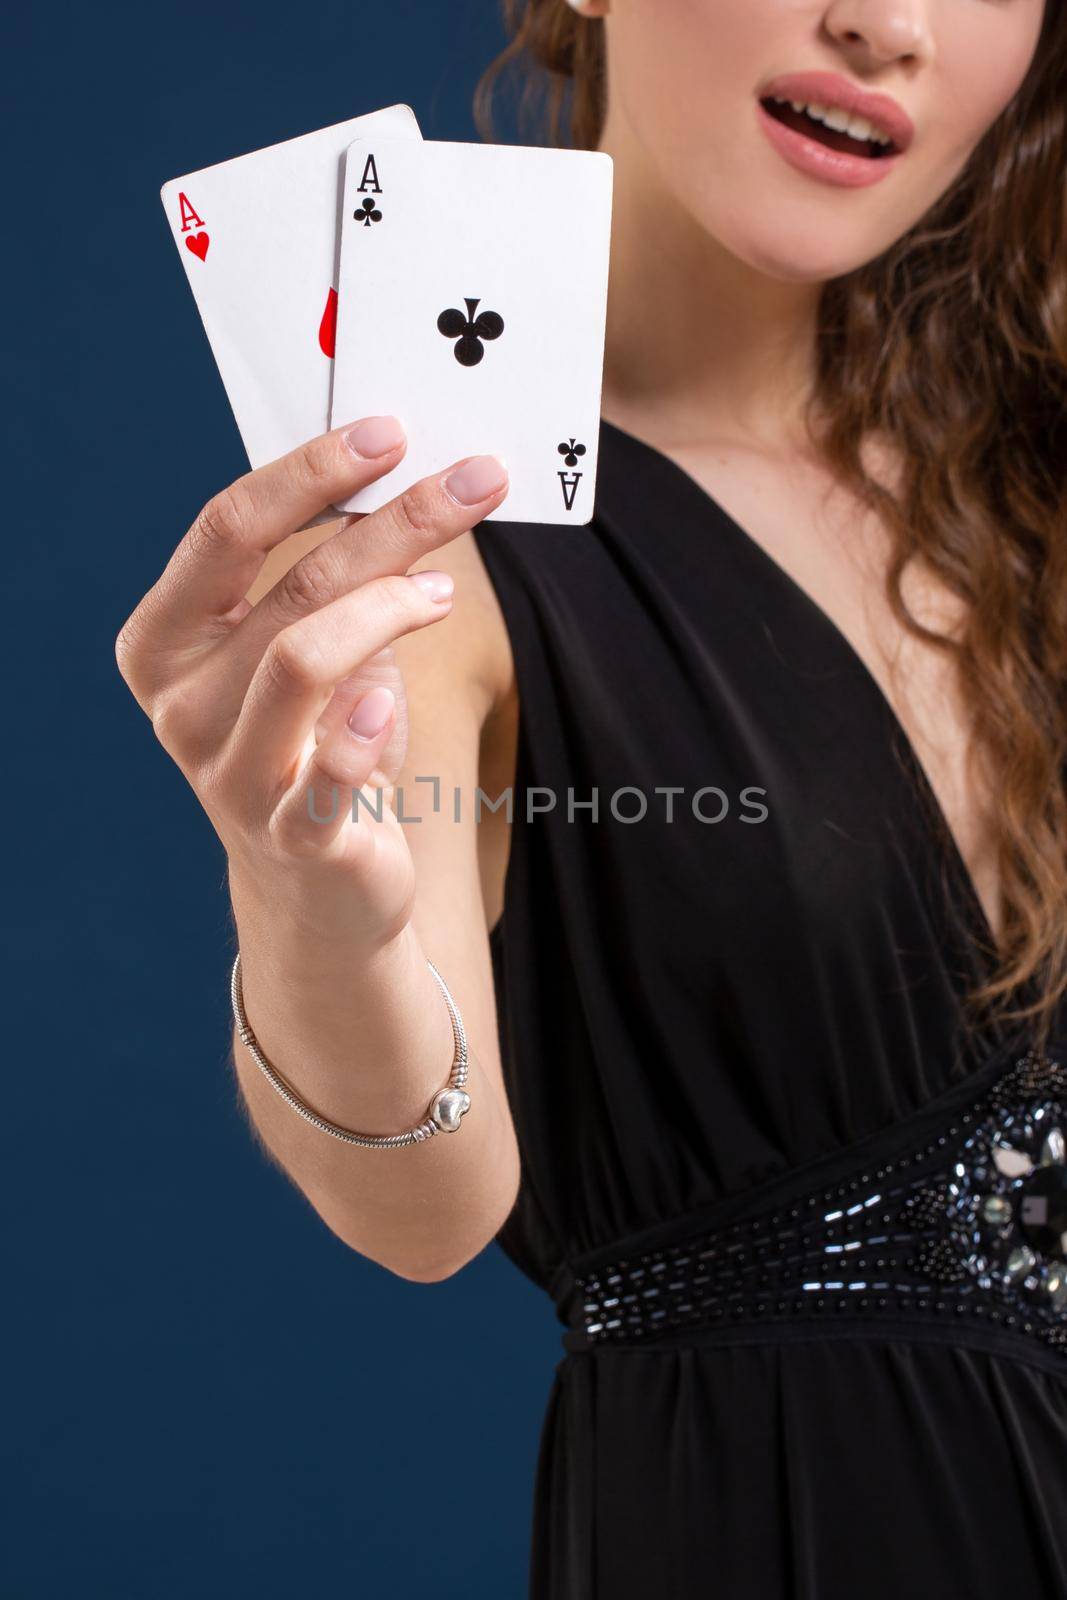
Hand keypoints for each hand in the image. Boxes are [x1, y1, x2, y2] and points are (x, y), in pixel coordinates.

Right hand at [115, 417, 508, 949]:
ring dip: (390, 607)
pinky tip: (395, 698)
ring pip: (303, 657)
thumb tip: (415, 486)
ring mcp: (228, 775)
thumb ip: (342, 583)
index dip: (310, 472)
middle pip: (291, 584)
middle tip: (474, 482)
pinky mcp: (291, 835)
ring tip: (442, 594)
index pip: (228, 529)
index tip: (387, 432)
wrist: (321, 888)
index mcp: (167, 642)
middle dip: (394, 520)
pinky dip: (371, 723)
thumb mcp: (320, 654)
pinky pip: (334, 764)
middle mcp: (181, 705)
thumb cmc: (321, 747)